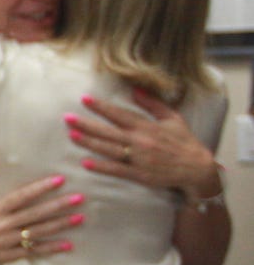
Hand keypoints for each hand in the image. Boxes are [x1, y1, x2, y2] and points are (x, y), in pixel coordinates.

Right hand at [0, 161, 84, 264]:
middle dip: (58, 206)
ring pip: (38, 232)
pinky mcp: (7, 255)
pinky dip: (50, 248)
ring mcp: (5, 242)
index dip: (41, 188)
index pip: (21, 197)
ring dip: (60, 225)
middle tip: (79, 198)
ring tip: (79, 218)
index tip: (59, 180)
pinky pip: (32, 251)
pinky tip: (67, 244)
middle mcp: (0, 226)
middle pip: (35, 214)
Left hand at [67, 91, 222, 200]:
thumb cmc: (184, 141)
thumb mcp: (173, 118)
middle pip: (109, 132)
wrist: (197, 168)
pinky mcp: (139, 175)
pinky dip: (101, 166)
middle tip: (67, 118)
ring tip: (72, 135)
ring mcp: (139, 159)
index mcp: (147, 127)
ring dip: (89, 143)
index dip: (101, 107)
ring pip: (109, 150)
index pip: (120, 114)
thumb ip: (153, 104)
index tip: (84, 99)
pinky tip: (85, 162)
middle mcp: (141, 142)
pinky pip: (117, 170)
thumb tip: (135, 89)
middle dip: (87, 124)